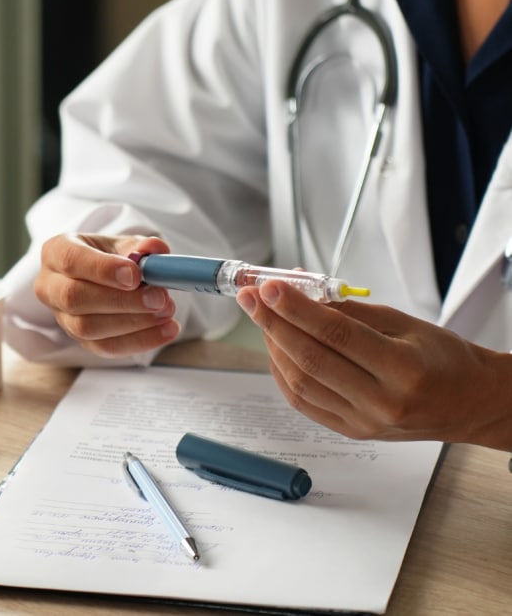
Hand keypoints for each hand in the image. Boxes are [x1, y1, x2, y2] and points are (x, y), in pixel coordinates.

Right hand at [35, 233, 179, 356]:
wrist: (104, 277)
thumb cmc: (110, 257)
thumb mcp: (124, 244)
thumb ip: (140, 245)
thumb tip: (154, 250)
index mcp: (56, 252)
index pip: (71, 260)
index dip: (103, 270)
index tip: (136, 276)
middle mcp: (50, 286)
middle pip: (74, 298)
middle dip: (121, 301)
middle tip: (159, 298)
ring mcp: (61, 316)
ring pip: (87, 328)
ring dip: (133, 323)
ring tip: (166, 312)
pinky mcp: (78, 339)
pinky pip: (104, 347)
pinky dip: (139, 341)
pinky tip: (166, 330)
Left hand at [236, 280, 511, 448]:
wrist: (469, 404)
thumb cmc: (443, 358)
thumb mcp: (406, 323)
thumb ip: (351, 312)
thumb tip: (301, 294)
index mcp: (404, 369)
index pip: (336, 334)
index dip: (296, 309)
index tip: (268, 287)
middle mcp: (382, 401)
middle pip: (310, 360)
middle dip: (273, 324)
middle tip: (251, 297)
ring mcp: (364, 422)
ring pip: (300, 383)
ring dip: (273, 346)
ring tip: (263, 317)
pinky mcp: (351, 432)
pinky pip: (303, 402)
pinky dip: (282, 372)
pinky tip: (276, 348)